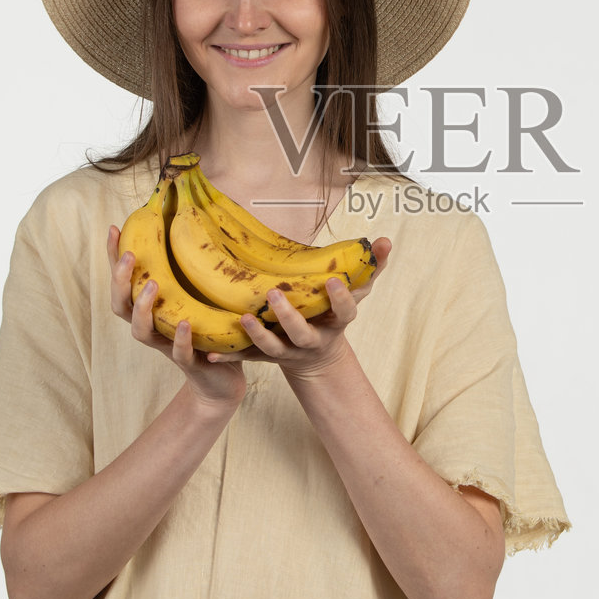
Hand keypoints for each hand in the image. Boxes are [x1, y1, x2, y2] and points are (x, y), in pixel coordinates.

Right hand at [107, 225, 246, 408]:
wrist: (221, 378)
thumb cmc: (205, 330)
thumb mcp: (194, 296)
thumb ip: (185, 272)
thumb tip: (188, 224)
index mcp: (149, 309)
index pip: (123, 281)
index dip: (114, 258)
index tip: (114, 228)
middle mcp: (151, 327)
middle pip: (120, 305)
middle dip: (120, 280)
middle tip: (130, 255)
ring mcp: (166, 346)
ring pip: (141, 331)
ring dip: (143, 308)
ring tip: (153, 286)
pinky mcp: (189, 362)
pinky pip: (178, 353)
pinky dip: (179, 338)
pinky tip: (184, 324)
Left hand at [217, 236, 392, 380]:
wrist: (318, 356)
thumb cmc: (336, 313)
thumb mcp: (358, 291)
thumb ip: (374, 266)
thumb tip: (387, 240)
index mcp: (336, 323)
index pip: (343, 313)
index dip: (340, 300)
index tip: (333, 282)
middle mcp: (311, 340)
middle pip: (302, 334)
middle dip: (289, 317)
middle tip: (274, 294)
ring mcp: (288, 351)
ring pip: (272, 349)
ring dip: (257, 336)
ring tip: (243, 318)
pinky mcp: (266, 357)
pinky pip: (247, 358)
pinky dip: (230, 356)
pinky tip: (212, 353)